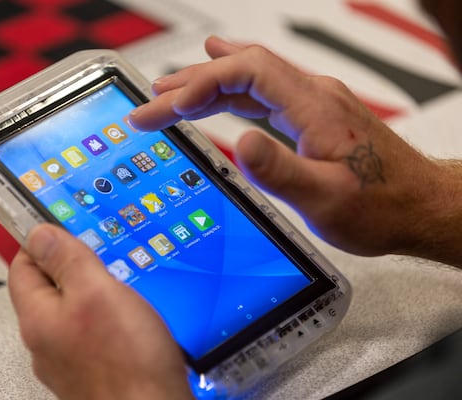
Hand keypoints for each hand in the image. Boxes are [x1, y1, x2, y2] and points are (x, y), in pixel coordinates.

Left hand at [8, 224, 192, 399]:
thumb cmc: (127, 362)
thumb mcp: (97, 292)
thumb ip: (66, 260)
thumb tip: (40, 234)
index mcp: (39, 319)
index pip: (22, 266)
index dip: (40, 242)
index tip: (61, 228)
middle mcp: (48, 342)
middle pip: (48, 289)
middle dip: (73, 266)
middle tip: (99, 254)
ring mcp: (70, 359)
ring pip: (73, 311)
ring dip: (93, 292)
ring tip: (119, 284)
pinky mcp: (94, 369)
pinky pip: (92, 331)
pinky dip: (106, 317)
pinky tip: (129, 317)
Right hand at [130, 36, 458, 261]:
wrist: (420, 206)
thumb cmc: (382, 205)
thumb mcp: (325, 198)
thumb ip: (279, 170)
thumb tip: (239, 143)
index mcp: (315, 107)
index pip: (247, 72)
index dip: (200, 83)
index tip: (166, 105)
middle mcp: (313, 95)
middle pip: (241, 69)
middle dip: (190, 83)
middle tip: (151, 100)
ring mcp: (314, 103)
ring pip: (250, 78)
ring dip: (207, 84)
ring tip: (169, 93)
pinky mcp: (313, 116)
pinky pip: (263, 93)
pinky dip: (230, 92)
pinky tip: (217, 93)